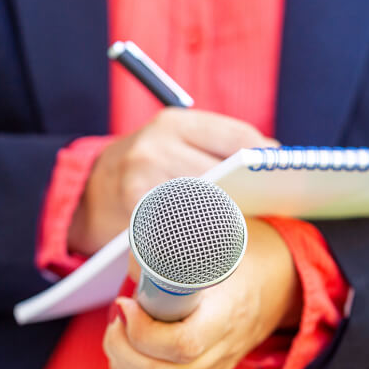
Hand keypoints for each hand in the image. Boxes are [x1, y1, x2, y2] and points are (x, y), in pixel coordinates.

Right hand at [67, 108, 275, 254]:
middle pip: (225, 175)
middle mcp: (156, 149)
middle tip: (271, 204)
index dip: (265, 157)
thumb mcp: (173, 140)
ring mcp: (142, 184)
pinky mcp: (134, 219)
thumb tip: (272, 157)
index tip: (283, 170)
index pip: (237, 138)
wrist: (85, 195)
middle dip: (250, 192)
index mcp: (173, 123)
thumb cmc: (143, 166)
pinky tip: (216, 245)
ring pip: (206, 207)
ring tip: (247, 226)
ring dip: (230, 219)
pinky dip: (202, 239)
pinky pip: (182, 233)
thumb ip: (217, 145)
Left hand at [103, 218, 301, 368]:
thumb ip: (177, 247)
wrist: (284, 282)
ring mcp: (214, 366)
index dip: (144, 331)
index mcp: (229, 313)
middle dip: (123, 350)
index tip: (127, 303)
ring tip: (118, 331)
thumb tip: (136, 265)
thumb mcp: (220, 240)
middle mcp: (223, 349)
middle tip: (118, 317)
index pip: (183, 344)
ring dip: (123, 363)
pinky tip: (125, 350)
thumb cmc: (249, 256)